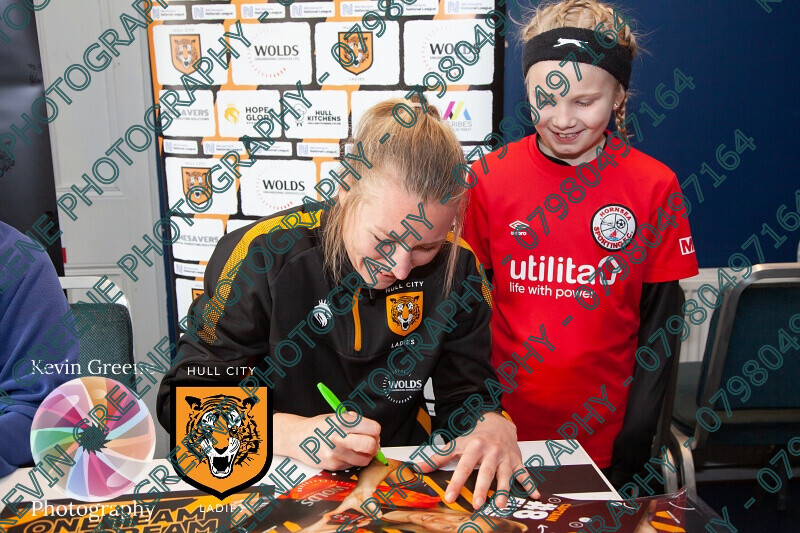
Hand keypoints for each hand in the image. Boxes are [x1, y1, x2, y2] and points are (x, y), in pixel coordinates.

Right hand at [274, 412, 381, 470]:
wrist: (298, 438)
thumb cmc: (320, 426)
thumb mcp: (338, 416)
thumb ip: (357, 423)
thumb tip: (375, 435)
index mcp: (343, 421)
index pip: (373, 429)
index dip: (375, 431)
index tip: (372, 432)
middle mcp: (339, 437)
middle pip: (371, 445)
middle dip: (374, 445)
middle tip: (370, 443)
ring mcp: (336, 453)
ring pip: (365, 459)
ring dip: (365, 455)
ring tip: (357, 449)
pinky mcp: (333, 465)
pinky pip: (354, 465)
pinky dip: (354, 461)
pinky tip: (345, 454)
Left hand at [416, 412, 538, 508]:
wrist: (498, 423)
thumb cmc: (475, 437)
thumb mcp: (456, 444)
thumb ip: (438, 457)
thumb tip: (419, 467)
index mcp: (475, 446)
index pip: (464, 466)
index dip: (457, 481)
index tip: (450, 497)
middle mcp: (492, 452)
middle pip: (487, 471)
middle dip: (483, 488)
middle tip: (478, 504)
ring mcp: (506, 457)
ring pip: (506, 475)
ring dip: (505, 490)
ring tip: (502, 505)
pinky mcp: (517, 461)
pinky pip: (524, 473)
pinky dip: (530, 484)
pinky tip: (534, 495)